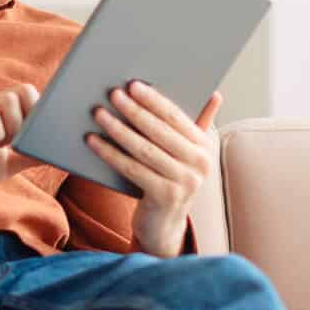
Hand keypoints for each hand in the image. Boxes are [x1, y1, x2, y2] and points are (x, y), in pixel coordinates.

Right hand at [0, 83, 42, 210]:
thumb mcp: (5, 165)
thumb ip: (27, 157)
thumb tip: (54, 152)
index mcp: (2, 115)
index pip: (31, 96)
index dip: (40, 113)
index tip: (37, 137)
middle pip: (26, 90)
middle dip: (30, 118)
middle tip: (18, 142)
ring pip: (10, 99)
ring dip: (13, 126)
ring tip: (1, 145)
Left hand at [85, 82, 221, 256]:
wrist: (164, 225)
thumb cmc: (169, 180)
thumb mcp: (185, 153)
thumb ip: (197, 124)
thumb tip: (215, 95)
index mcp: (204, 146)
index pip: (176, 116)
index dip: (153, 100)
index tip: (132, 85)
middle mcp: (200, 163)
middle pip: (159, 131)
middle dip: (133, 110)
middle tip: (112, 94)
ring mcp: (185, 182)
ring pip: (144, 149)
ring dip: (118, 129)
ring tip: (99, 114)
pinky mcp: (165, 197)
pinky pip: (132, 169)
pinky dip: (110, 153)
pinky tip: (93, 141)